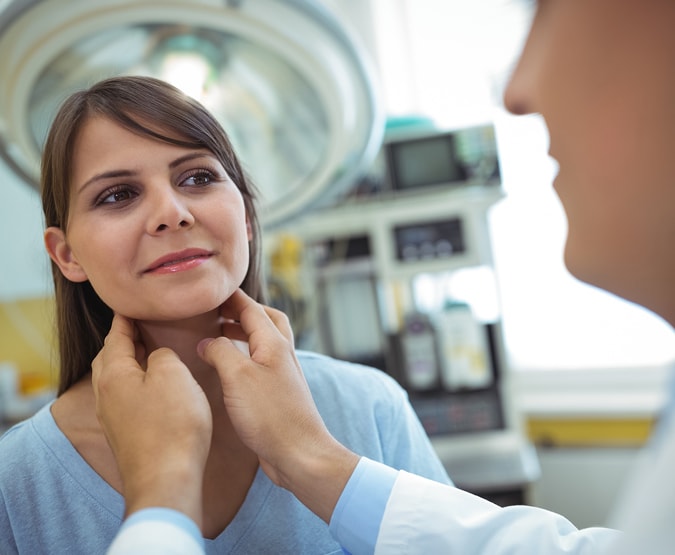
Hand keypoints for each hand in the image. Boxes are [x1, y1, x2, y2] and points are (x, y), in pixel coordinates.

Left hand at [92, 313, 211, 524]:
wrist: (167, 480)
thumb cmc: (173, 425)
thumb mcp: (173, 375)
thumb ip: (162, 355)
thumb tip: (157, 356)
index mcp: (113, 374)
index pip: (115, 336)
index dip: (125, 318)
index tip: (130, 305)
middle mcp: (106, 395)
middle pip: (109, 358)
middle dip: (122, 340)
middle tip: (140, 327)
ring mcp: (113, 418)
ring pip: (116, 380)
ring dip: (129, 364)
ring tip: (148, 354)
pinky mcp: (126, 436)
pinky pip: (125, 399)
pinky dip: (136, 385)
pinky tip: (153, 389)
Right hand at [198, 289, 358, 522]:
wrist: (299, 454)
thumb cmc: (271, 415)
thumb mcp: (238, 377)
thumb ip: (220, 352)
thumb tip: (206, 341)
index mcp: (274, 344)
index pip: (252, 309)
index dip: (231, 297)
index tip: (211, 289)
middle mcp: (281, 355)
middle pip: (266, 320)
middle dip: (243, 311)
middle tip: (218, 311)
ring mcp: (282, 375)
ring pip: (264, 342)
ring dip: (244, 333)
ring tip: (218, 336)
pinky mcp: (277, 394)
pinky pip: (261, 364)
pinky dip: (245, 357)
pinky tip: (229, 369)